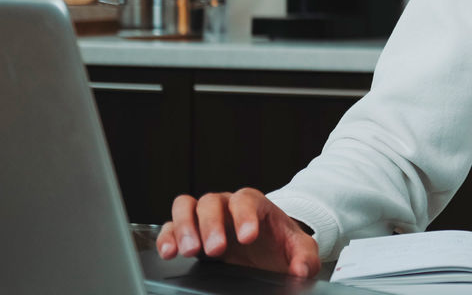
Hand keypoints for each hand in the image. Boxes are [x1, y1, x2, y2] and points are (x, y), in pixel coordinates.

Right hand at [156, 188, 318, 278]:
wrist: (265, 248)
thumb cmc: (278, 243)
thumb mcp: (298, 248)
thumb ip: (304, 256)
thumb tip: (301, 270)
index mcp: (254, 204)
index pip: (247, 201)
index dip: (245, 216)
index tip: (247, 237)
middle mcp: (226, 206)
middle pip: (212, 202)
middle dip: (212, 225)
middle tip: (216, 249)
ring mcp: (205, 217)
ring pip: (187, 207)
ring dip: (185, 227)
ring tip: (190, 250)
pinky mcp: (189, 232)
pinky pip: (170, 226)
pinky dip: (167, 237)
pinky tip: (170, 252)